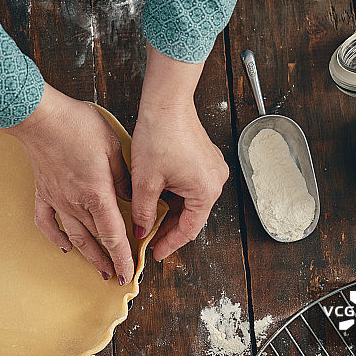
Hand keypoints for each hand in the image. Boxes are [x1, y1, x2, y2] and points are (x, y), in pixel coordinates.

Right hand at [4, 84, 134, 283]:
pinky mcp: (43, 192)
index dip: (123, 257)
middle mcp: (75, 203)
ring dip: (88, 255)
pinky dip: (55, 237)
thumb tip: (130, 198)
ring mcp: (57, 199)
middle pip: (96, 239)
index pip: (114, 234)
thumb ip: (123, 177)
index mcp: (96, 193)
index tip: (130, 273)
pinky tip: (63, 246)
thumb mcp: (113, 147)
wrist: (40, 117)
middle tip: (120, 275)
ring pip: (75, 236)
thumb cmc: (77, 125)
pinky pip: (47, 222)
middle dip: (110, 260)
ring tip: (99, 268)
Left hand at [130, 44, 228, 260]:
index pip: (188, 230)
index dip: (169, 244)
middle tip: (147, 239)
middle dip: (168, 228)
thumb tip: (140, 231)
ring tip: (147, 220)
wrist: (166, 102)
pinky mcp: (205, 159)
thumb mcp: (145, 181)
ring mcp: (213, 169)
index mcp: (206, 191)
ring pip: (189, 201)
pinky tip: (157, 199)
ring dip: (170, 212)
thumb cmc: (159, 137)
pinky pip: (190, 186)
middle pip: (191, 216)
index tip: (154, 253)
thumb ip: (142, 212)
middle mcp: (215, 181)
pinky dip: (174, 196)